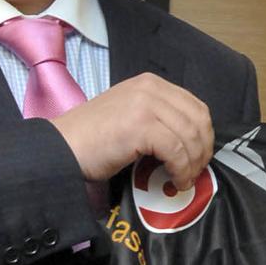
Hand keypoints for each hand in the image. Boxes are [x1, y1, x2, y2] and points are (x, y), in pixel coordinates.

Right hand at [51, 73, 213, 188]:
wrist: (61, 149)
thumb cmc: (92, 140)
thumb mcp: (130, 115)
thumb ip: (158, 118)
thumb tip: (191, 142)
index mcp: (150, 83)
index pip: (195, 106)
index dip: (204, 135)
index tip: (199, 157)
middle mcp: (150, 88)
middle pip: (198, 120)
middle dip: (202, 150)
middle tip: (196, 172)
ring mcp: (145, 104)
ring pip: (190, 136)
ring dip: (192, 164)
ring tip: (184, 181)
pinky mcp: (140, 126)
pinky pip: (176, 150)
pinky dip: (181, 169)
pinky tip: (175, 181)